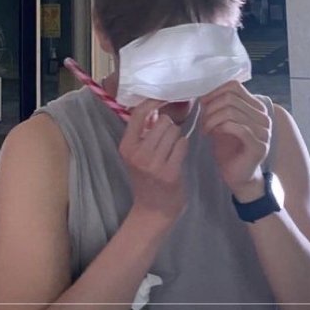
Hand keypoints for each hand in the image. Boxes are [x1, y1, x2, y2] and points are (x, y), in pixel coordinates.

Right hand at [119, 99, 188, 221]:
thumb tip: (155, 105)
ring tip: (172, 149)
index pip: (139, 114)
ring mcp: (153, 164)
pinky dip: (183, 147)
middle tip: (167, 137)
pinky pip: (182, 144)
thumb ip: (142, 132)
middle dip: (169, 126)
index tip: (162, 100)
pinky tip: (178, 156)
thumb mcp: (136, 154)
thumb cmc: (147, 176)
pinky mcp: (170, 172)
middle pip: (162, 121)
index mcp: (126, 147)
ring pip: (174, 132)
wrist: (153, 209)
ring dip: (177, 137)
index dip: (153, 103)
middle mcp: (138, 154)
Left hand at [199, 81, 270, 199]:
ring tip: (205, 129)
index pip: (234, 86)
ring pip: (231, 111)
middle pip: (230, 98)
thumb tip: (205, 93)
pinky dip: (219, 128)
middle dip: (210, 108)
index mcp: (256, 107)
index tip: (202, 103)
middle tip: (202, 121)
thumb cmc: (229, 149)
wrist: (238, 177)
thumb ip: (219, 107)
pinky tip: (212, 134)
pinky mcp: (259, 145)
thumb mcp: (222, 122)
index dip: (214, 92)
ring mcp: (264, 131)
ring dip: (212, 119)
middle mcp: (264, 116)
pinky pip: (237, 127)